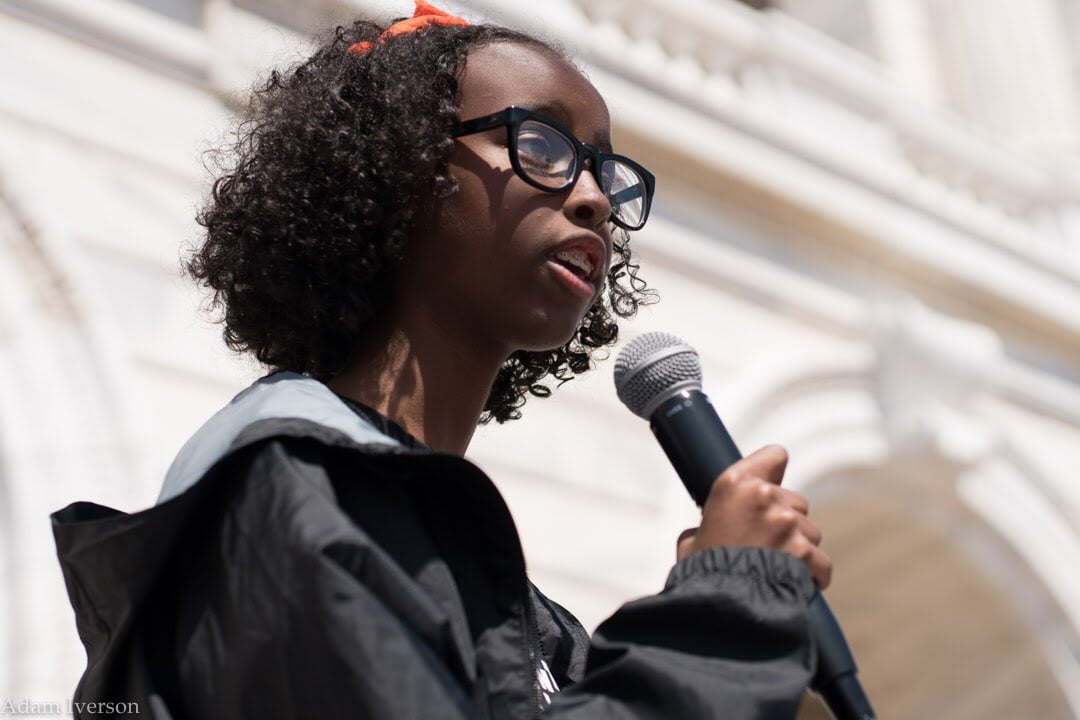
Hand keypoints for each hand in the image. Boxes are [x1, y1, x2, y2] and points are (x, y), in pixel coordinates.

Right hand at [675, 445, 831, 588]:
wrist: (718, 608)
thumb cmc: (700, 573)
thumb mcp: (693, 538)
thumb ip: (713, 522)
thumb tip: (714, 529)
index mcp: (734, 484)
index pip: (775, 456)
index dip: (774, 473)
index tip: (771, 487)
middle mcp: (764, 497)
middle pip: (795, 501)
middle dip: (785, 521)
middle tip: (762, 545)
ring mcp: (788, 524)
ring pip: (810, 531)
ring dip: (798, 548)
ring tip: (773, 569)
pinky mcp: (806, 552)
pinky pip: (821, 562)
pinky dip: (812, 574)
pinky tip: (794, 583)